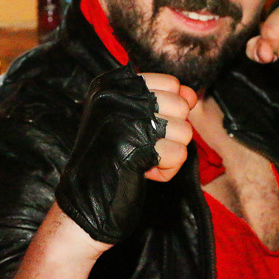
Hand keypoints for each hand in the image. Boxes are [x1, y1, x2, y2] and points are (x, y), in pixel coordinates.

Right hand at [54, 64, 195, 244]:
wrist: (86, 194)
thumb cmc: (113, 153)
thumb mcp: (135, 117)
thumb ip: (166, 101)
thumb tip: (191, 96)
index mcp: (113, 84)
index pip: (171, 84)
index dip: (171, 109)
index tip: (150, 125)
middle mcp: (115, 97)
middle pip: (180, 107)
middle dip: (172, 133)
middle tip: (146, 144)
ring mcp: (122, 120)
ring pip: (184, 131)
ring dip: (169, 153)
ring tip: (144, 157)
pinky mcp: (131, 148)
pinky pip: (178, 155)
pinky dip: (167, 170)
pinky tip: (144, 171)